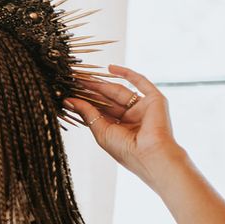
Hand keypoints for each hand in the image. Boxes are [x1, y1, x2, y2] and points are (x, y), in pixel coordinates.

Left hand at [63, 64, 183, 185]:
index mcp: (119, 129)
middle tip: (75, 80)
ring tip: (84, 76)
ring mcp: (142, 108)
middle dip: (91, 90)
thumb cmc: (127, 151)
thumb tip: (70, 101)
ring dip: (102, 82)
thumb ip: (87, 114)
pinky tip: (110, 68)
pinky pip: (141, 82)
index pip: (100, 111)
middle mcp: (131, 118)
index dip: (86, 101)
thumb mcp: (101, 131)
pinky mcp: (155, 100)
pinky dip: (127, 73)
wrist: (151, 155)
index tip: (70, 92)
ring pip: (119, 90)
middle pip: (108, 99)